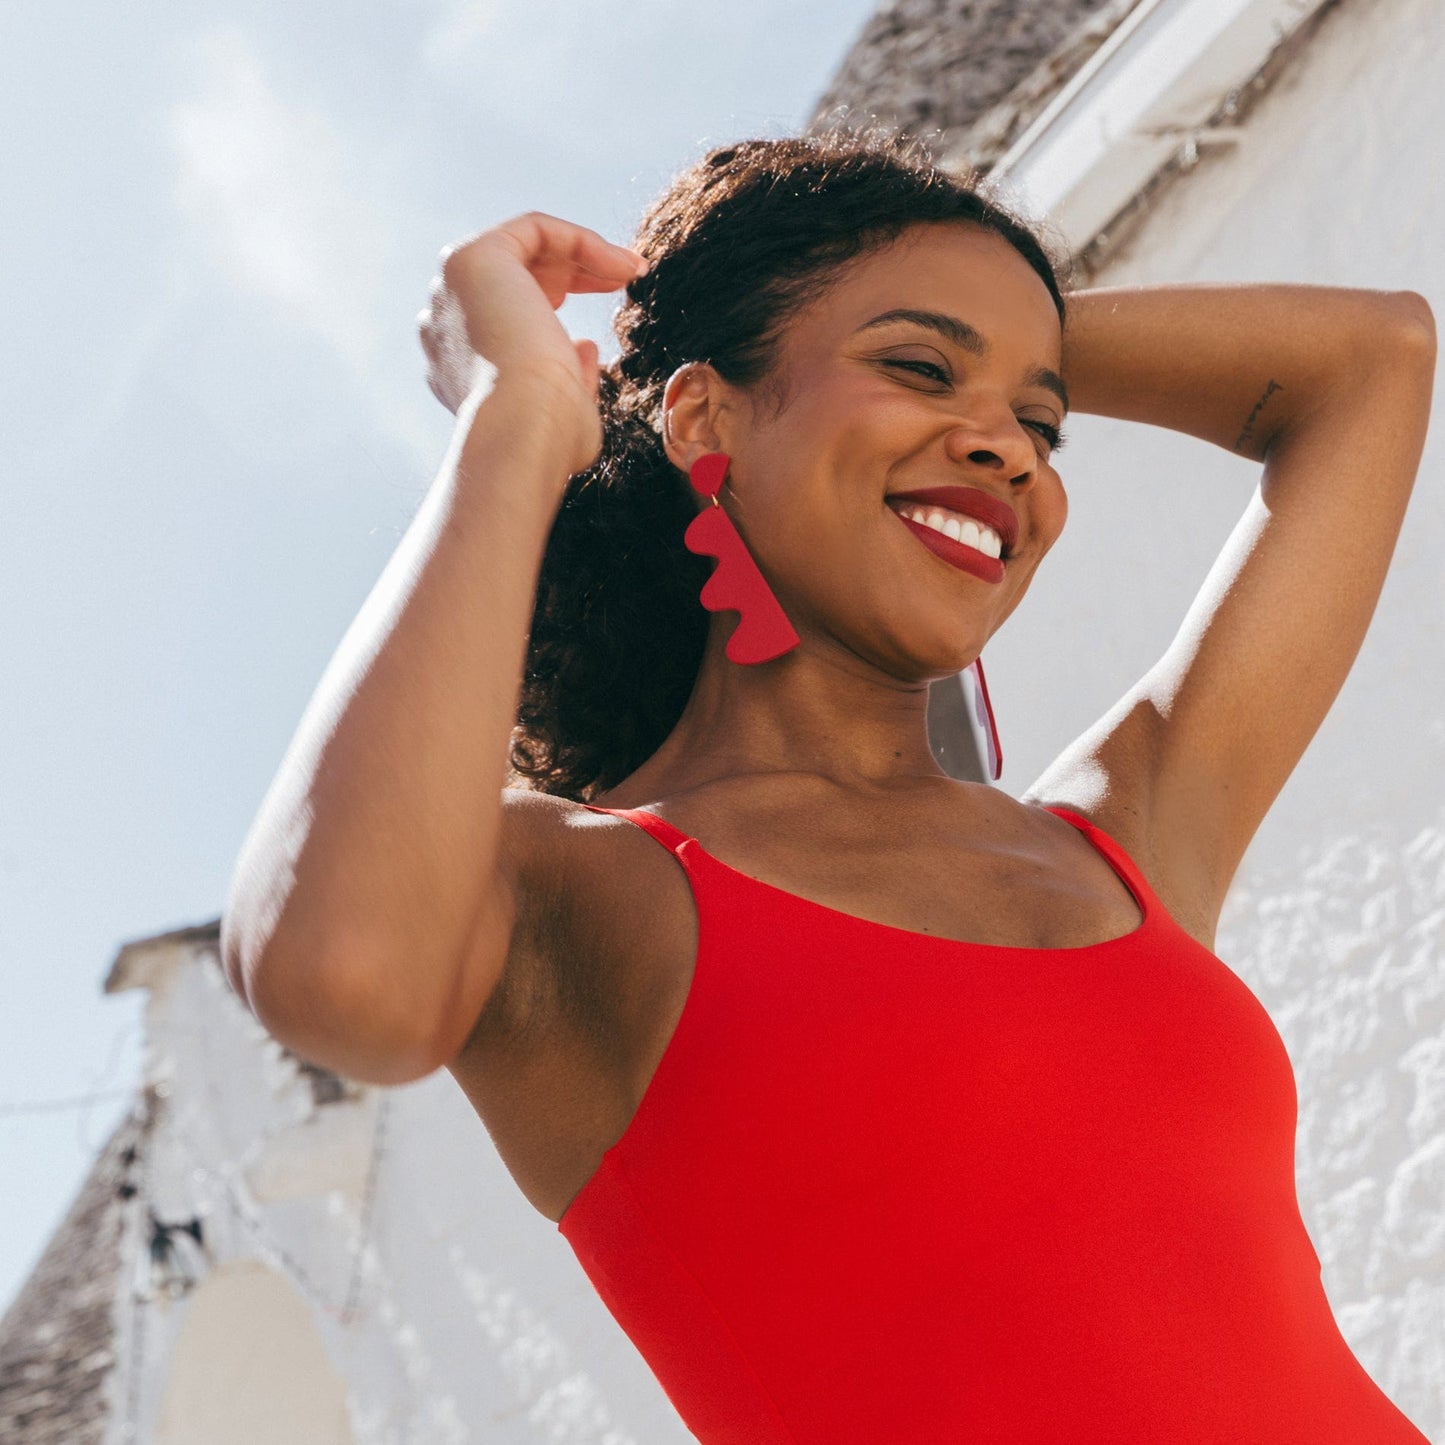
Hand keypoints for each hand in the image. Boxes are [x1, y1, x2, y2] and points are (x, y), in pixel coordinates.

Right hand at [416, 211, 647, 473]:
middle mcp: (447, 325)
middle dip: (572, 270)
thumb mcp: (566, 412)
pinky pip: (533, 229)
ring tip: (631, 269)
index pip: (504, 315)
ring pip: (523, 248)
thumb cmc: (548, 439)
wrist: (524, 432)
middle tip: (623, 279)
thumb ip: (570, 378)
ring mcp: (453, 290)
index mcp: (461, 366)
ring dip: (582, 252)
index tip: (609, 304)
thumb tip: (584, 345)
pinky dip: (580, 240)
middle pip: (511, 275)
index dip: (557, 301)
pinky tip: (619, 265)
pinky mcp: (470, 260)